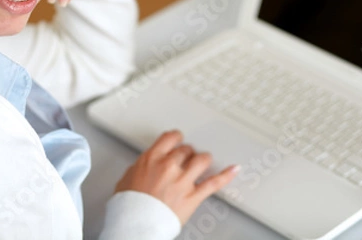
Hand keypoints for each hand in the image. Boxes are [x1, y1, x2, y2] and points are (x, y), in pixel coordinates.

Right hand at [115, 130, 239, 224]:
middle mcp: (169, 166)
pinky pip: (214, 183)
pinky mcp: (193, 197)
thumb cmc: (128, 206)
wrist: (134, 224)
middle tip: (187, 157)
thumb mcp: (127, 178)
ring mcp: (183, 181)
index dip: (177, 137)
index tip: (179, 138)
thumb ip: (142, 166)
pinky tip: (234, 169)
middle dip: (188, 153)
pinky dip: (226, 175)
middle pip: (186, 150)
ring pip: (202, 160)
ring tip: (204, 161)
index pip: (170, 138)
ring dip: (204, 160)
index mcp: (152, 159)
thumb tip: (148, 164)